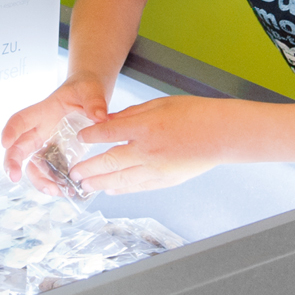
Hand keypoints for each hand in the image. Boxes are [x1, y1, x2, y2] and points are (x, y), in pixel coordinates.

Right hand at [0, 72, 108, 182]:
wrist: (91, 95)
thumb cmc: (85, 89)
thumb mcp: (91, 90)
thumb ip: (94, 102)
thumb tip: (100, 117)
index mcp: (44, 112)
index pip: (21, 120)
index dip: (11, 130)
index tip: (5, 143)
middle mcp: (41, 130)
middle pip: (18, 147)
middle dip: (12, 162)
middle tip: (13, 177)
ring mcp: (48, 144)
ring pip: (32, 164)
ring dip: (37, 179)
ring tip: (52, 191)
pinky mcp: (58, 155)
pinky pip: (50, 171)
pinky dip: (54, 182)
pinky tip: (65, 190)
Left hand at [71, 95, 226, 194]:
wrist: (221, 134)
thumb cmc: (194, 114)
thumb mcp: (158, 104)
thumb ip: (131, 114)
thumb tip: (108, 120)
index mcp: (144, 127)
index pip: (108, 133)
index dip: (91, 137)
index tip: (80, 139)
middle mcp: (147, 151)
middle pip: (109, 162)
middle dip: (88, 168)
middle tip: (73, 173)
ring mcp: (156, 169)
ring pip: (121, 179)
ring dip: (100, 183)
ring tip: (85, 186)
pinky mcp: (166, 181)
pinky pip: (138, 187)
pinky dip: (122, 189)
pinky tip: (111, 190)